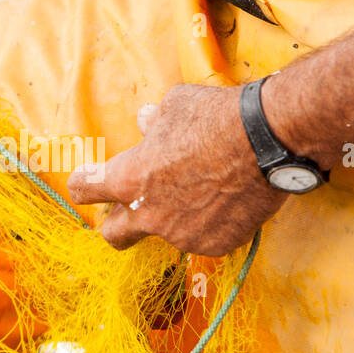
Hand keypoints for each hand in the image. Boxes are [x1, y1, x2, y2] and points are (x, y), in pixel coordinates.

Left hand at [66, 84, 286, 256]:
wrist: (269, 140)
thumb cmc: (218, 117)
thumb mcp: (176, 107)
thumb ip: (155, 123)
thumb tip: (146, 123)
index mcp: (130, 179)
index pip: (85, 189)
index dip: (84, 183)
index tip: (87, 180)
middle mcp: (150, 215)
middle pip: (113, 235)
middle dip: (116, 223)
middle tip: (129, 207)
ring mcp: (183, 235)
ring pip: (166, 233)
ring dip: (173, 217)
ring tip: (202, 188)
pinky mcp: (216, 245)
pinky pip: (204, 237)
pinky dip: (209, 223)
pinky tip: (227, 199)